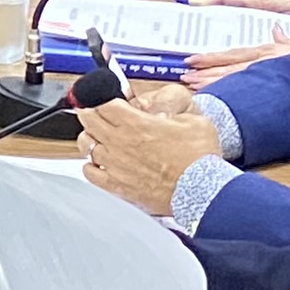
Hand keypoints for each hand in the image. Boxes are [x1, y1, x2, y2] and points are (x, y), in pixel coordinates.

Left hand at [78, 92, 222, 215]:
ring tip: (96, 136)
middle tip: (93, 111)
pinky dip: (90, 165)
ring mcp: (115, 165)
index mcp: (136, 123)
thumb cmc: (200, 158)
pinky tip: (98, 163)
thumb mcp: (193, 119)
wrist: (203, 191)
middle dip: (90, 112)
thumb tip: (155, 107)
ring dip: (90, 137)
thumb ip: (170, 109)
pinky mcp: (117, 187)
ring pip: (86, 145)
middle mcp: (120, 142)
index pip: (103, 102)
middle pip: (89, 119)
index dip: (102, 98)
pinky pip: (90, 173)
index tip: (105, 99)